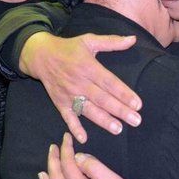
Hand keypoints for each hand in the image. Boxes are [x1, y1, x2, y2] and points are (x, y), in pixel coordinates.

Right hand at [20, 32, 142, 142]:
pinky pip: (68, 117)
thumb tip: (133, 39)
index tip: (138, 104)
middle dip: (120, 110)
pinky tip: (83, 138)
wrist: (40, 55)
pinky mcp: (60, 102)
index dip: (123, 93)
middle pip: (102, 99)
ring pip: (88, 110)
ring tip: (118, 129)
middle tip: (136, 120)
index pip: (109, 82)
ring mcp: (69, 94)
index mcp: (88, 67)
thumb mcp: (89, 40)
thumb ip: (112, 42)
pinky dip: (75, 127)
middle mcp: (79, 82)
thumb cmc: (69, 48)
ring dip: (103, 120)